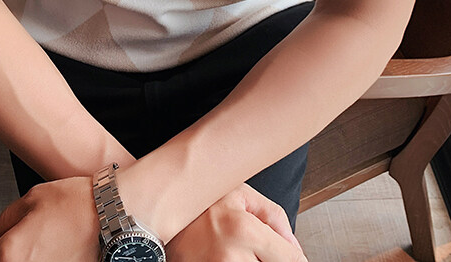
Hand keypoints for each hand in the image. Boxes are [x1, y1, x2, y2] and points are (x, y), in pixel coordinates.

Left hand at [0, 176, 99, 261]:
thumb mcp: (34, 198)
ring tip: (40, 245)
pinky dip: (45, 260)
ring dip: (27, 258)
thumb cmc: (76, 204)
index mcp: (9, 252)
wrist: (112, 214)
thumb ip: (7, 217)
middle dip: (4, 257)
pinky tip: (54, 251)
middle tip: (21, 242)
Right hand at [167, 184, 307, 261]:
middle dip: (267, 258)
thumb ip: (274, 217)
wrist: (156, 212)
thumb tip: (293, 247)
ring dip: (250, 261)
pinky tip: (226, 254)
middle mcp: (230, 256)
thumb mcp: (241, 194)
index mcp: (243, 229)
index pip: (289, 259)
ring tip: (237, 250)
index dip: (294, 258)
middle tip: (254, 247)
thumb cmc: (200, 201)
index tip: (292, 257)